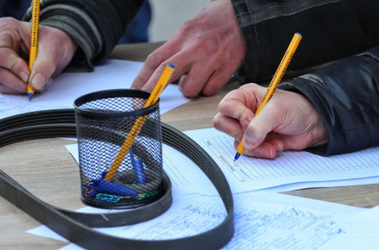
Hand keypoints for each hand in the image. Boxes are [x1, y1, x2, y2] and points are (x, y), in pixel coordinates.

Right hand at [0, 17, 76, 93]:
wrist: (58, 49)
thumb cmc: (54, 42)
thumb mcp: (54, 48)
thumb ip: (45, 65)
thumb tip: (35, 84)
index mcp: (6, 30)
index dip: (12, 66)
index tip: (28, 76)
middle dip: (19, 82)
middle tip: (38, 84)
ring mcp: (0, 61)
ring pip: (1, 81)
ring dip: (22, 87)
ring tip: (41, 82)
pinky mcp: (5, 73)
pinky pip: (6, 87)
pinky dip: (22, 90)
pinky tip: (35, 84)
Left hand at [131, 0, 245, 97]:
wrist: (243, 18)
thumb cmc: (215, 24)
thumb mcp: (189, 30)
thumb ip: (176, 50)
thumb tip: (163, 74)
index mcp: (182, 36)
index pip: (155, 60)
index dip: (142, 79)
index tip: (135, 92)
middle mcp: (195, 48)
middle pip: (166, 74)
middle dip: (152, 91)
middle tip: (145, 103)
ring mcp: (211, 59)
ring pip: (190, 88)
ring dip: (189, 89)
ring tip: (196, 78)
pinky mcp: (226, 68)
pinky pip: (210, 90)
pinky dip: (208, 88)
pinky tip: (211, 77)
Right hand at [213, 83, 327, 158]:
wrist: (311, 125)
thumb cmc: (296, 109)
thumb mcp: (277, 111)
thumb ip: (259, 125)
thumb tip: (247, 141)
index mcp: (246, 96)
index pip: (226, 107)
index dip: (237, 116)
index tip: (251, 121)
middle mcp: (243, 111)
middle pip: (224, 125)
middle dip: (241, 134)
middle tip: (256, 135)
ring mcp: (248, 128)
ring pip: (236, 142)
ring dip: (255, 147)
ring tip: (272, 144)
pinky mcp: (255, 142)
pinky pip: (248, 151)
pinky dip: (261, 152)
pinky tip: (275, 147)